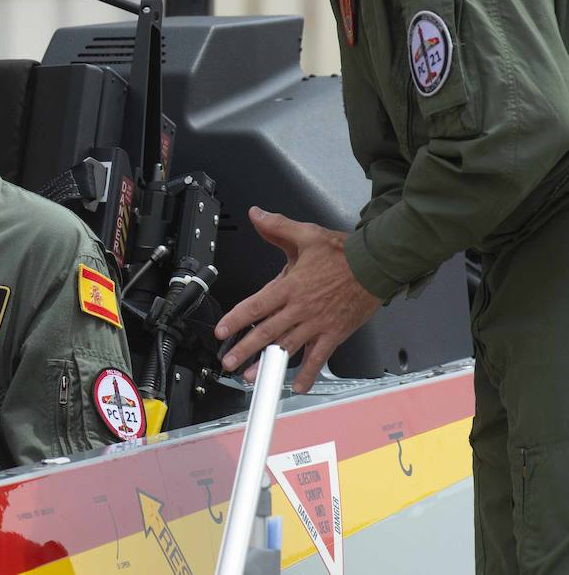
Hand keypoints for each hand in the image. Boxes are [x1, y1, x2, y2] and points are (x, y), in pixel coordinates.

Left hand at [215, 207, 381, 392]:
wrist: (378, 266)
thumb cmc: (344, 253)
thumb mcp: (307, 234)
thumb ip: (277, 227)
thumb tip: (256, 215)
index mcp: (291, 286)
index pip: (257, 306)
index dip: (237, 320)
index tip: (222, 331)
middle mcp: (301, 309)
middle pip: (268, 332)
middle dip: (246, 349)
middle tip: (229, 362)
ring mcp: (317, 324)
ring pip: (288, 348)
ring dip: (269, 364)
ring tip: (252, 377)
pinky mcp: (334, 333)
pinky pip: (319, 357)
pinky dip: (308, 373)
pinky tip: (298, 385)